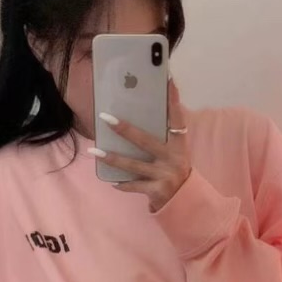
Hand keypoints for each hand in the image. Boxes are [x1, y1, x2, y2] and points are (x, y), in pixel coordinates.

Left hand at [91, 77, 190, 212]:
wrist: (187, 202)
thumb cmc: (174, 172)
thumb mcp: (174, 153)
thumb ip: (162, 138)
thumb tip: (134, 121)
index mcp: (179, 145)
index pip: (176, 118)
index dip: (172, 99)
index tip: (167, 79)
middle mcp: (173, 158)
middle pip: (145, 140)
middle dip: (124, 129)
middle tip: (105, 118)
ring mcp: (165, 175)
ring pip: (133, 165)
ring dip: (112, 158)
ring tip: (95, 152)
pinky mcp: (157, 191)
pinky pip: (134, 185)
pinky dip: (123, 183)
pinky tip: (112, 181)